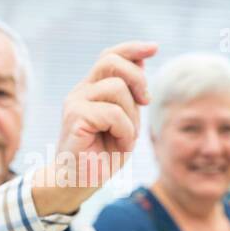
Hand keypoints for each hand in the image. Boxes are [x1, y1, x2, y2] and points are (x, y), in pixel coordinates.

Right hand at [33, 41, 157, 213]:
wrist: (78, 182)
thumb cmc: (102, 155)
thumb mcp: (125, 121)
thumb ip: (131, 95)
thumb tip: (141, 62)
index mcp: (92, 89)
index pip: (110, 56)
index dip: (132, 49)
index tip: (154, 48)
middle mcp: (81, 91)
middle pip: (112, 61)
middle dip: (137, 78)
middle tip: (146, 102)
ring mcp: (75, 103)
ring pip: (117, 88)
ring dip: (132, 116)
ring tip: (125, 136)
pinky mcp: (75, 118)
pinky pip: (113, 113)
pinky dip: (126, 131)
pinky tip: (121, 144)